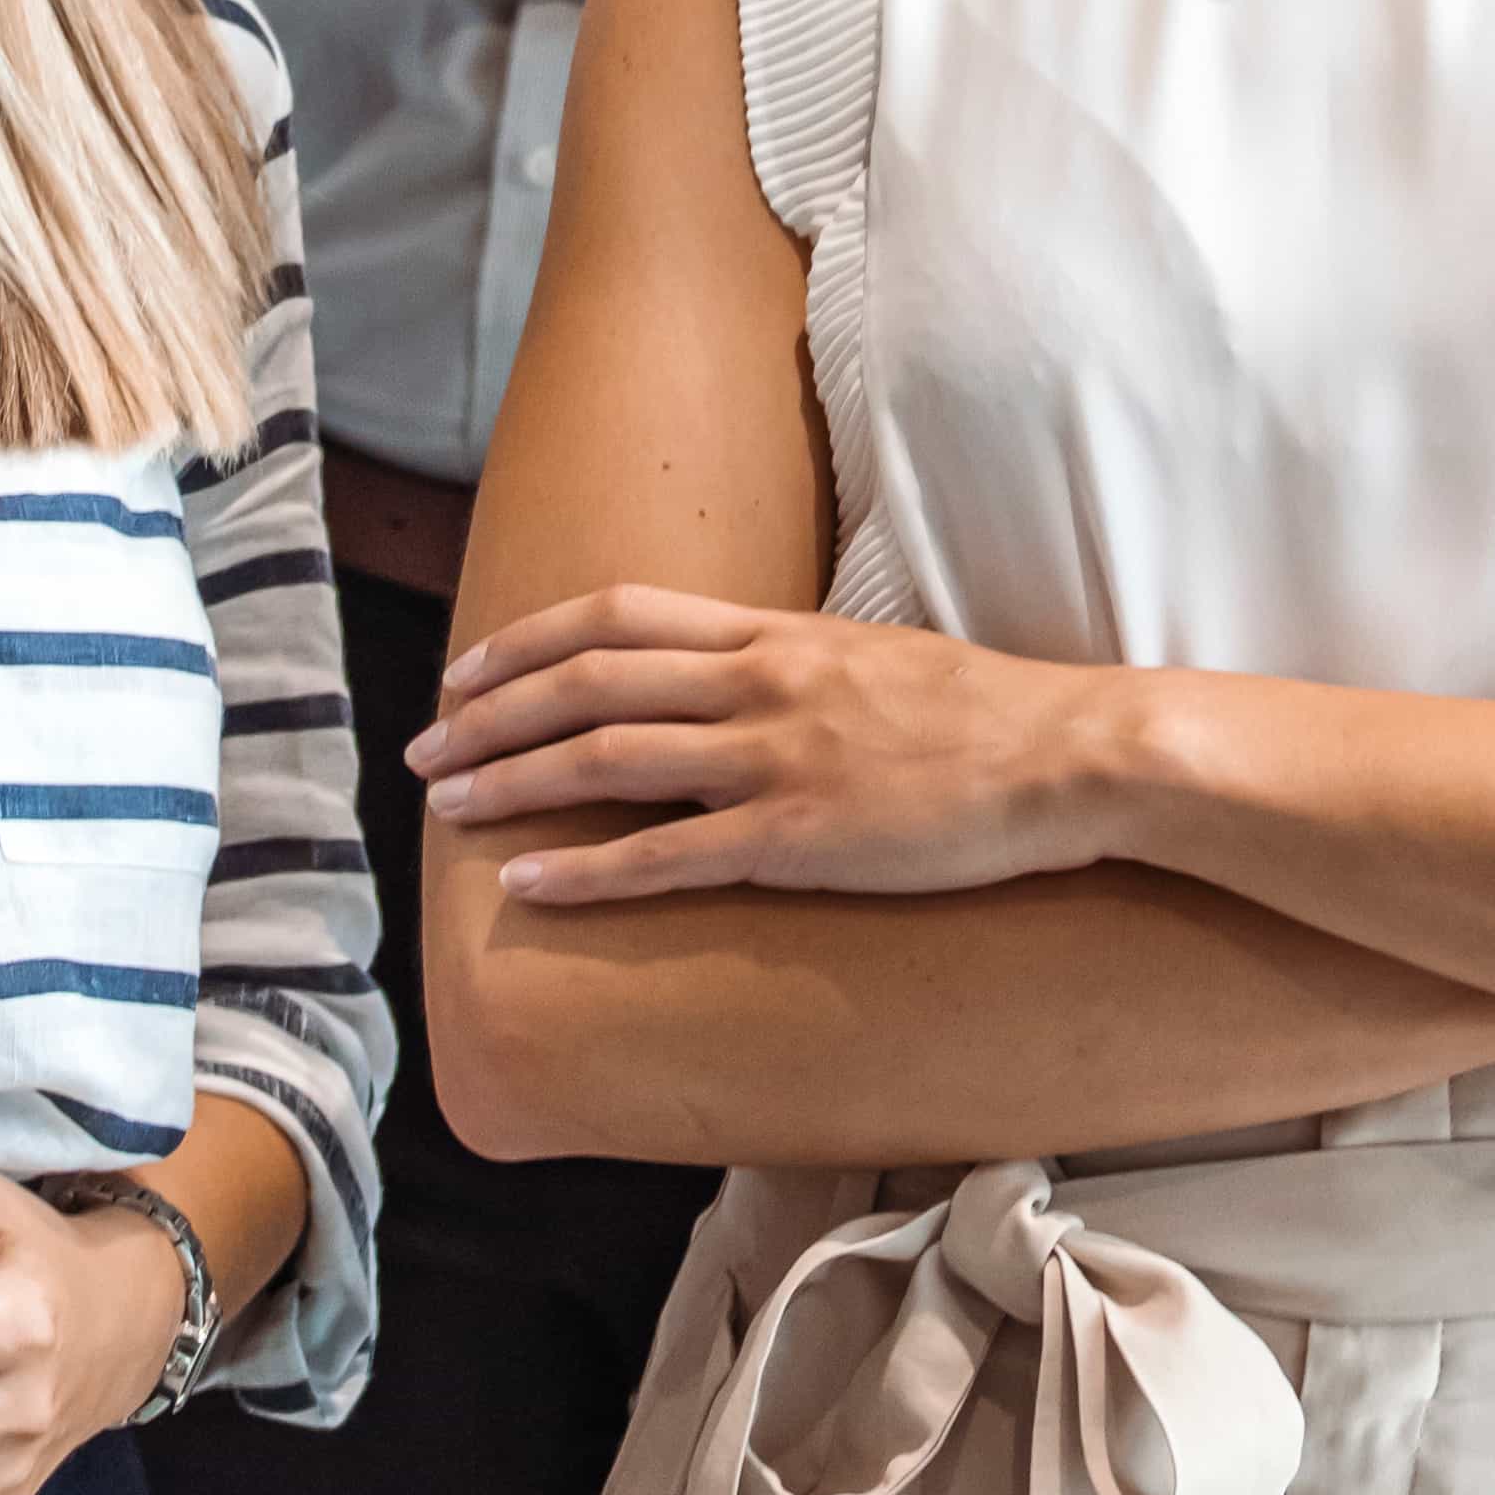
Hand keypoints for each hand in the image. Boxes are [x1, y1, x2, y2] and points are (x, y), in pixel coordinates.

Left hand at [418, 584, 1130, 901]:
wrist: (1071, 754)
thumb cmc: (988, 716)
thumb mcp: (876, 658)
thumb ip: (795, 664)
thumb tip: (737, 679)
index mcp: (777, 633)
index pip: (619, 613)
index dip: (529, 640)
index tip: (467, 669)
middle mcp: (761, 681)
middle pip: (589, 679)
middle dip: (492, 712)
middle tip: (424, 749)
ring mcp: (776, 757)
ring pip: (608, 755)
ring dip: (512, 778)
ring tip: (446, 805)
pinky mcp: (799, 838)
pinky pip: (667, 853)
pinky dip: (584, 867)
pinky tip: (526, 880)